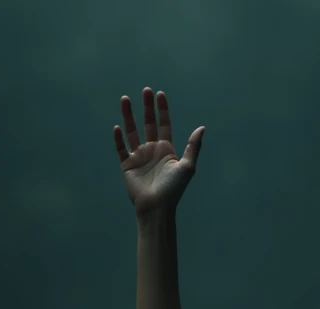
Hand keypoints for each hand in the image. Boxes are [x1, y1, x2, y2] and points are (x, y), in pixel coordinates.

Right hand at [113, 89, 204, 215]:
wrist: (157, 207)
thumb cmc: (173, 189)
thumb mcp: (187, 166)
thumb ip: (193, 147)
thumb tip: (202, 127)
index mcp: (166, 150)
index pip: (164, 125)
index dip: (162, 110)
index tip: (160, 94)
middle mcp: (152, 151)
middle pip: (148, 123)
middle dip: (147, 107)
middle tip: (146, 90)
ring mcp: (139, 157)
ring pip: (132, 131)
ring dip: (128, 116)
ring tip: (125, 99)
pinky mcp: (127, 166)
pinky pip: (121, 149)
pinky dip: (118, 138)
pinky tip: (117, 127)